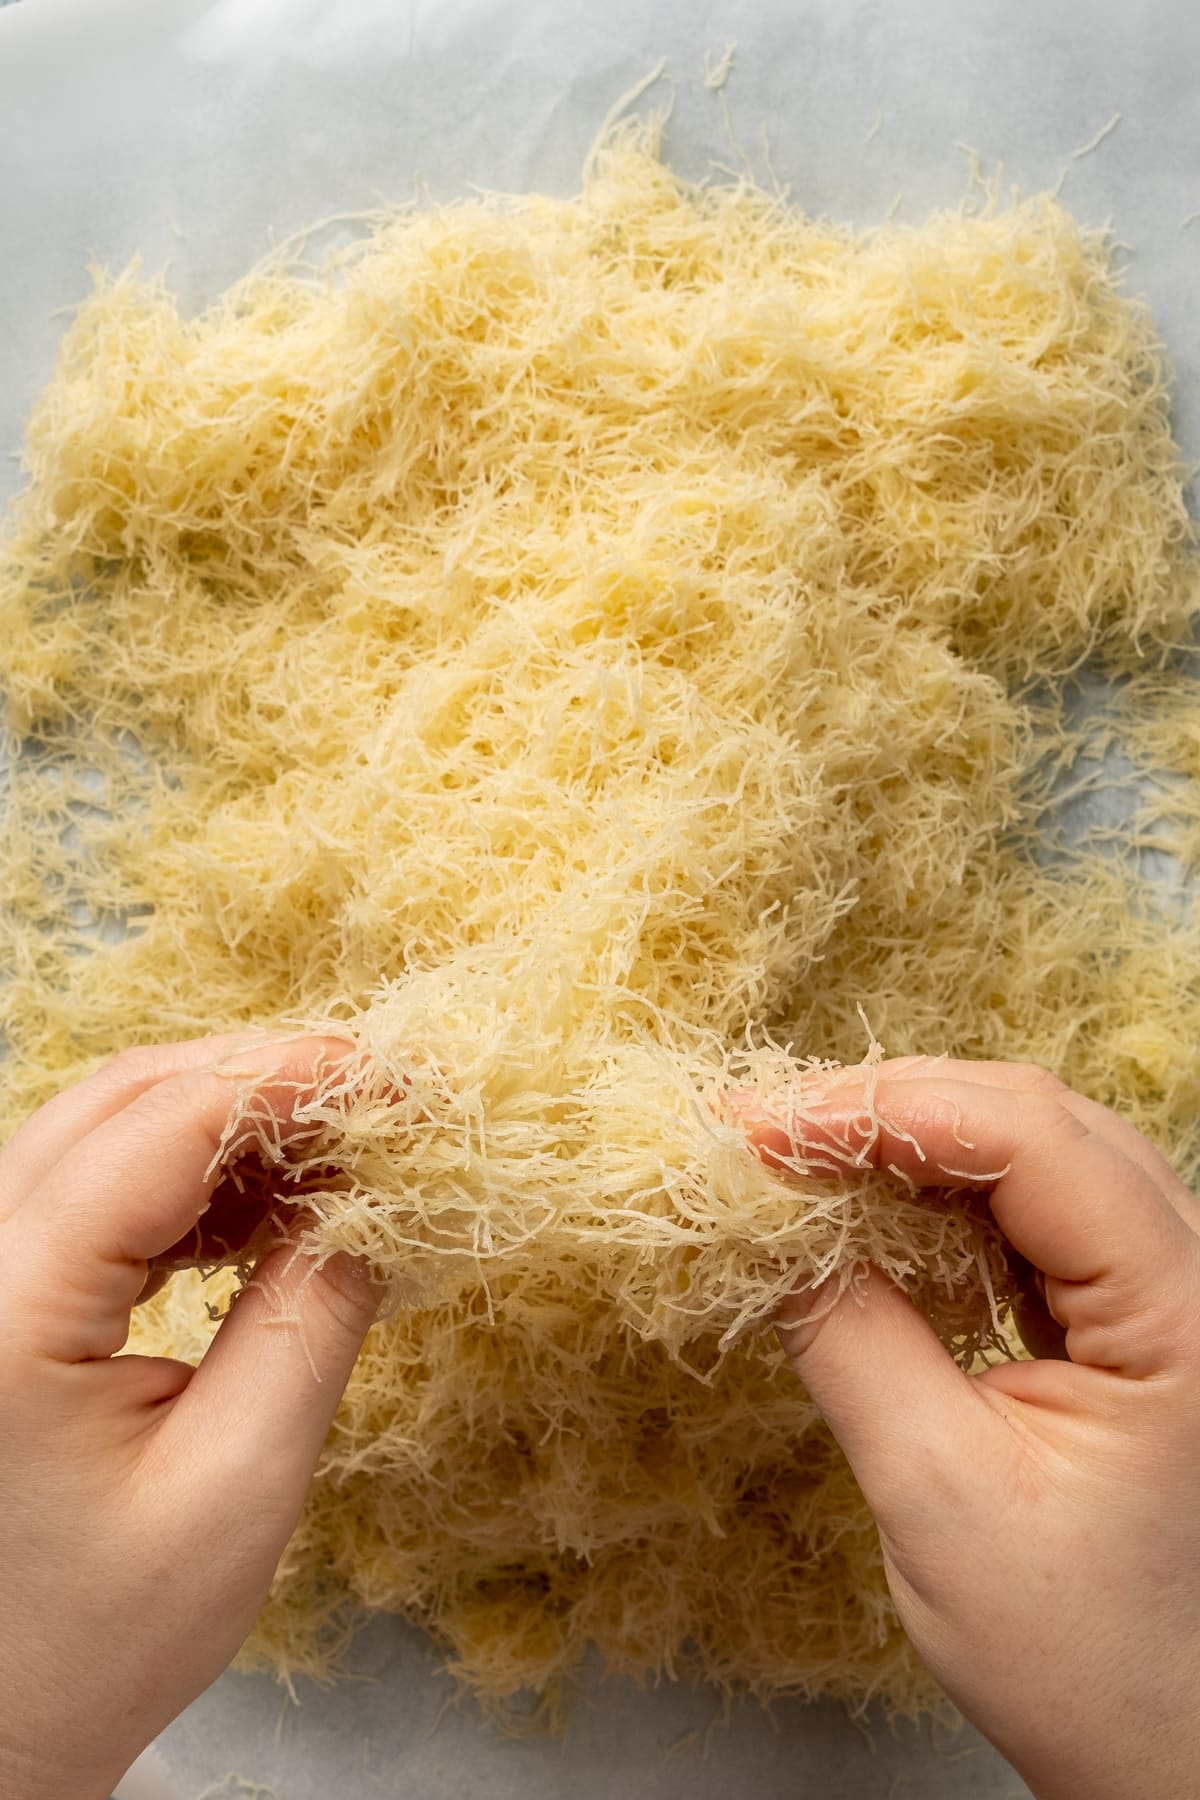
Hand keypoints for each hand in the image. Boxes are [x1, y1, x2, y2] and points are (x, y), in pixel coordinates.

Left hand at [0, 1035, 381, 1799]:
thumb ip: (308, 1322)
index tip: (398, 1080)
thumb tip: (375, 1200)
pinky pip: (90, 1184)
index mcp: (3, 1313)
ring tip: (340, 1159)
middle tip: (384, 1105)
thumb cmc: (95, 1639)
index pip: (159, 1129)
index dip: (290, 1081)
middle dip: (263, 1083)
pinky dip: (186, 1175)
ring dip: (227, 1124)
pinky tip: (263, 1206)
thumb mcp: (236, 1486)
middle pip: (120, 1100)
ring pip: (103, 1127)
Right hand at [743, 1058, 1199, 1799]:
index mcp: (1186, 1312)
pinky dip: (936, 1198)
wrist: (1162, 1745)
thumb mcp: (940, 1493)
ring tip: (796, 1160)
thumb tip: (765, 1226)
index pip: (1035, 1144)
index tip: (765, 1125)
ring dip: (909, 1144)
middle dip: (889, 1108)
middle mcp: (1193, 1276)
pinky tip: (865, 1211)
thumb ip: (850, 1338)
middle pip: (1037, 1124)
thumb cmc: (1083, 1652)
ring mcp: (1166, 1290)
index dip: (889, 1110)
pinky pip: (1028, 1214)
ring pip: (1032, 1155)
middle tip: (761, 1128)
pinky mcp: (1126, 1314)